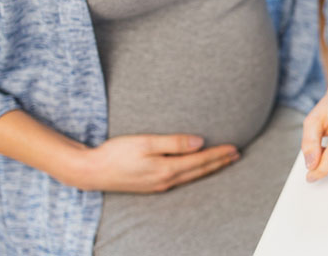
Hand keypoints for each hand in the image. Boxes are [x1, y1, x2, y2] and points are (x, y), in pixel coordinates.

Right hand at [66, 134, 238, 192]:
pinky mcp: (152, 186)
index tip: (234, 148)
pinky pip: (181, 180)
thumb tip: (199, 142)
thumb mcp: (145, 142)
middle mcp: (166, 180)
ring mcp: (159, 185)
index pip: (200, 161)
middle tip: (236, 155)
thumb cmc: (116, 153)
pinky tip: (197, 170)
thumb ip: (173, 142)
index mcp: (167, 169)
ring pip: (192, 177)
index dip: (219, 154)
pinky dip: (195, 173)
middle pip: (200, 171)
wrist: (90, 171)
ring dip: (209, 169)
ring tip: (223, 162)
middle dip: (219, 163)